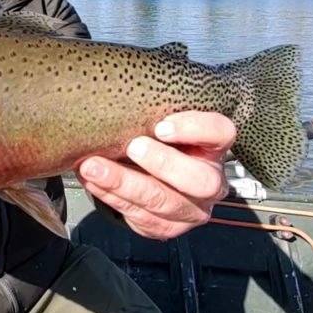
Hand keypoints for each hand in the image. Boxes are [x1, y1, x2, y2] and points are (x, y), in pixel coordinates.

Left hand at [76, 111, 232, 239]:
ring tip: (94, 166)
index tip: (161, 125)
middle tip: (132, 147)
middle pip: (199, 179)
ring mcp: (191, 209)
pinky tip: (93, 180)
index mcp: (212, 147)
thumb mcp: (161, 122)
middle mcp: (210, 181)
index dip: (194, 129)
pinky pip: (139, 215)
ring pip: (162, 201)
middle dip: (162, 163)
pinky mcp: (167, 227)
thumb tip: (117, 85)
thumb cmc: (157, 142)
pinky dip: (110, 195)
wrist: (150, 177)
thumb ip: (152, 111)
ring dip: (123, 182)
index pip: (220, 133)